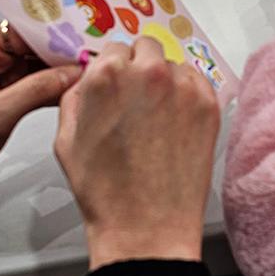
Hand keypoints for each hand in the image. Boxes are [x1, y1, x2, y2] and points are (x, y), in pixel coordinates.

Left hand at [0, 25, 79, 202]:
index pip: (28, 29)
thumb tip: (74, 73)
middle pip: (35, 43)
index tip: (91, 43)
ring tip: (93, 72)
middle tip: (99, 59)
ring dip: (61, 70)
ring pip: (36, 62)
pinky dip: (50, 86)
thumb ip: (37, 91)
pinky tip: (73, 89)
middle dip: (65, 52)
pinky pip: (31, 80)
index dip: (61, 36)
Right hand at [54, 39, 219, 269]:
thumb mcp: (66, 139)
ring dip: (165, 82)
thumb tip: (88, 78)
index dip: (113, 68)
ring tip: (157, 119)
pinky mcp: (208, 105)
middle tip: (137, 100)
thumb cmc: (105, 191)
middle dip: (139, 67)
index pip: (113, 48)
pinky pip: (197, 83)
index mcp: (107, 75)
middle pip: (145, 48)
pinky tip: (175, 125)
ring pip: (173, 65)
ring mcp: (182, 88)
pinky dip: (187, 96)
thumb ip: (76, 96)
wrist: (146, 227)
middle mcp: (147, 73)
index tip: (117, 84)